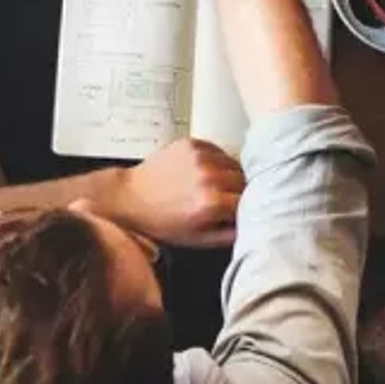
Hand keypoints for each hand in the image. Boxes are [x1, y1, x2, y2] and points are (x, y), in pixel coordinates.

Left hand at [103, 138, 243, 248]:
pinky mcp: (191, 143)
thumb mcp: (198, 240)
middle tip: (227, 199)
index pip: (249, 201)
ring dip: (230, 174)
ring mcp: (200, 157)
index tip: (242, 211)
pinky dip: (217, 161)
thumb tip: (253, 226)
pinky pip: (219, 150)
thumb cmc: (162, 222)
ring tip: (215, 185)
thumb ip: (230, 235)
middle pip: (245, 180)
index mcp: (212, 204)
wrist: (131, 197)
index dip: (247, 207)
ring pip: (234, 163)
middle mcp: (208, 177)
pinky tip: (204, 172)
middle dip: (240, 191)